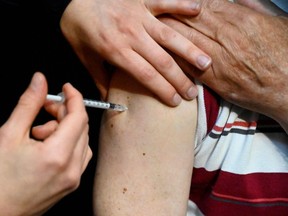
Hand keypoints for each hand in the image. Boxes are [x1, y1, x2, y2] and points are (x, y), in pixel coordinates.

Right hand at [0, 72, 91, 214]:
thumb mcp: (8, 135)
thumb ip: (29, 104)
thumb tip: (40, 80)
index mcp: (57, 156)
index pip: (78, 116)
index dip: (74, 97)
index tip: (65, 88)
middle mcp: (71, 169)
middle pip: (81, 127)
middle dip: (65, 111)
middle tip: (45, 107)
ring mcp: (73, 179)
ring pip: (82, 140)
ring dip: (66, 128)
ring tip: (39, 132)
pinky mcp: (71, 184)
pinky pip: (80, 155)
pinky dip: (69, 143)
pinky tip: (48, 144)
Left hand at [60, 0, 211, 105]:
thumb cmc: (78, 28)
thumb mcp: (84, 57)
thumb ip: (100, 79)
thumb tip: (108, 100)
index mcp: (116, 51)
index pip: (146, 75)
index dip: (163, 90)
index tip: (175, 102)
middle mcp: (132, 35)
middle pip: (162, 61)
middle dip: (179, 79)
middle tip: (193, 93)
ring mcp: (139, 16)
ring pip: (169, 35)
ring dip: (189, 50)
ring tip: (206, 63)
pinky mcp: (142, 0)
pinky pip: (165, 2)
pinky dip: (181, 5)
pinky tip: (198, 11)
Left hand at [160, 0, 287, 130]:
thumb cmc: (284, 53)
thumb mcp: (274, 21)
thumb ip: (251, 7)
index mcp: (240, 19)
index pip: (204, 5)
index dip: (185, 2)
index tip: (172, 1)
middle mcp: (225, 37)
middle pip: (189, 22)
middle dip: (169, 15)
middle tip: (151, 12)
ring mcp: (218, 59)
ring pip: (185, 42)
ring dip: (165, 34)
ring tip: (149, 28)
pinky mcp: (214, 79)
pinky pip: (188, 66)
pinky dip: (173, 58)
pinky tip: (160, 53)